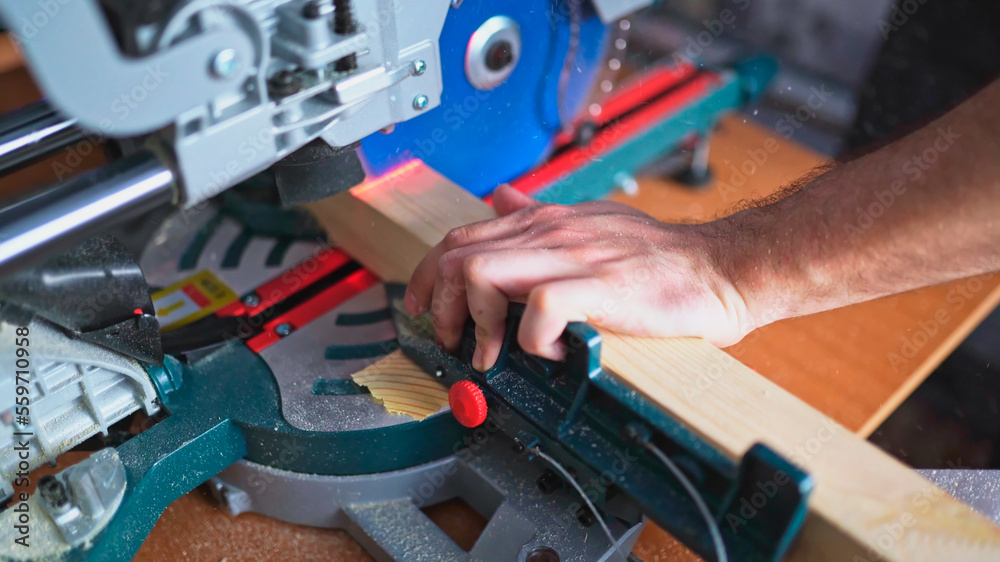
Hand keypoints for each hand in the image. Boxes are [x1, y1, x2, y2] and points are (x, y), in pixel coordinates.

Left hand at [404, 185, 754, 371]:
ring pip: (481, 274)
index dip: (426, 275)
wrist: (719, 269)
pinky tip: (553, 352)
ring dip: (476, 323)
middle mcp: (550, 234)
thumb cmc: (659, 258)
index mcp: (544, 222)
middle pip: (456, 256)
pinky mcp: (600, 288)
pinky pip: (538, 311)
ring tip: (495, 352)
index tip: (422, 309)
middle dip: (438, 305)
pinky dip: (533, 341)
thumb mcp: (590, 223)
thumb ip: (539, 215)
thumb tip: (500, 199)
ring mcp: (573, 258)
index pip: (459, 236)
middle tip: (454, 341)